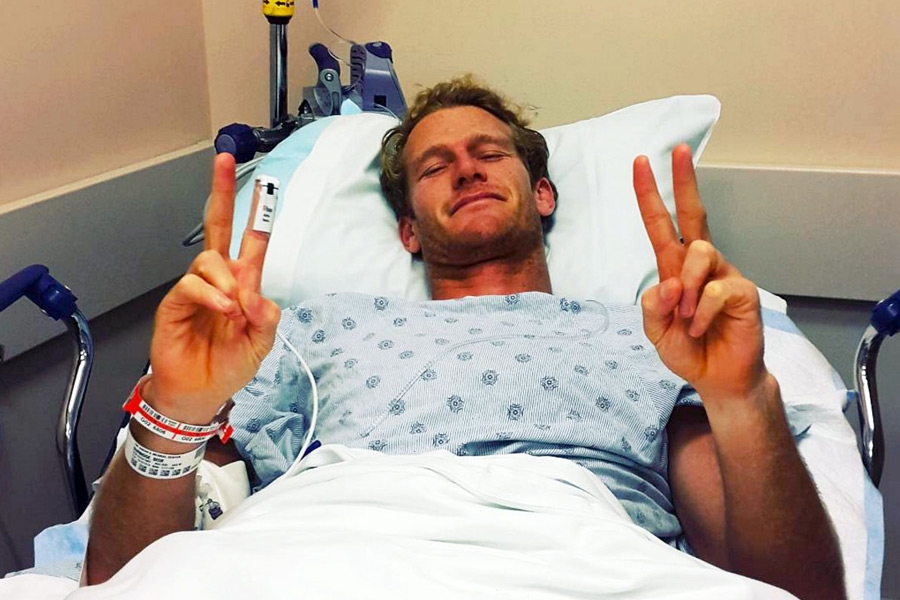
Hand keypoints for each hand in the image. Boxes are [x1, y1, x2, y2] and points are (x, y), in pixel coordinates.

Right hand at [147, 153, 281, 422]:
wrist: (202, 391)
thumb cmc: (230, 364)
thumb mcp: (262, 341)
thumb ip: (266, 315)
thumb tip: (255, 294)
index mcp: (244, 282)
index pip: (252, 240)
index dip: (258, 214)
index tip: (267, 183)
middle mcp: (220, 277)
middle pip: (218, 225)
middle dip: (222, 191)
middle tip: (224, 159)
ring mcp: (196, 287)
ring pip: (209, 259)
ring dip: (227, 280)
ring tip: (234, 309)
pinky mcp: (176, 301)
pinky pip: (192, 284)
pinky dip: (211, 294)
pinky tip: (223, 310)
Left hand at [634, 144, 766, 402]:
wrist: (718, 378)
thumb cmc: (688, 349)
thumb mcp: (656, 332)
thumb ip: (652, 308)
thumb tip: (666, 284)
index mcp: (674, 268)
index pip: (660, 224)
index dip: (648, 195)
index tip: (640, 163)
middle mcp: (699, 264)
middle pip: (693, 213)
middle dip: (684, 181)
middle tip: (678, 150)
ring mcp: (723, 274)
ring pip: (700, 252)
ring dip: (685, 286)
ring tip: (684, 317)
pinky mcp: (742, 292)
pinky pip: (715, 289)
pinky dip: (700, 312)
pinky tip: (700, 328)